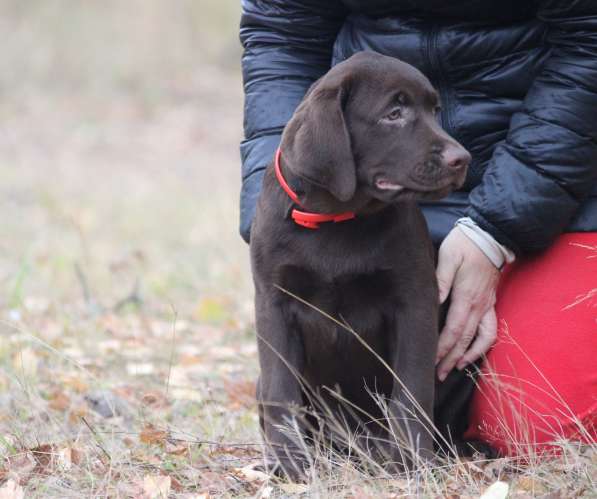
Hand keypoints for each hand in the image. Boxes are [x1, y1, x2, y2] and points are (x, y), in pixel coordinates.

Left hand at [435, 227, 499, 380]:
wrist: (490, 236)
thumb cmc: (465, 244)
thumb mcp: (448, 257)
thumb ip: (440, 281)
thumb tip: (432, 302)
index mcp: (466, 297)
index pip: (453, 330)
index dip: (442, 348)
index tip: (430, 361)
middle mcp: (479, 306)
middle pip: (465, 340)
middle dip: (451, 359)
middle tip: (438, 375)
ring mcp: (487, 306)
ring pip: (481, 339)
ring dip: (468, 356)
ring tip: (456, 369)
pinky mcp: (491, 303)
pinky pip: (491, 330)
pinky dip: (483, 345)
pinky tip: (473, 352)